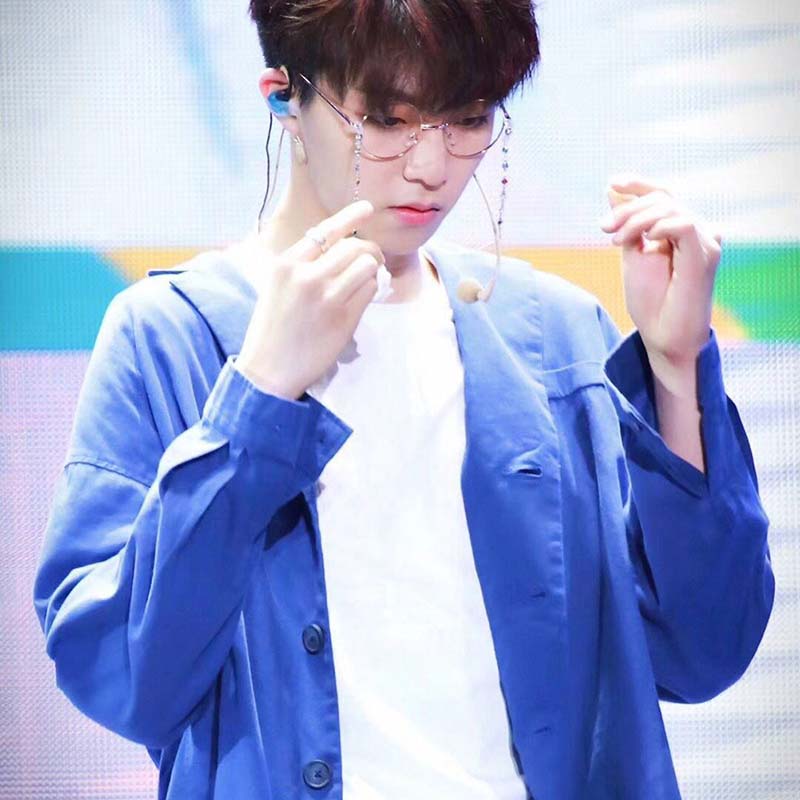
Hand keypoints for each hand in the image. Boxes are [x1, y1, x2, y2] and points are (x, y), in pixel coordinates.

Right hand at [236, 200, 383, 399]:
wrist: (269, 369)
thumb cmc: (273, 329)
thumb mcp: (278, 287)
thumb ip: (304, 266)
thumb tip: (344, 249)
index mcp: (286, 264)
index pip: (325, 230)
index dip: (350, 216)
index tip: (367, 208)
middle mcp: (306, 275)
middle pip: (354, 247)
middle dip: (370, 251)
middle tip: (373, 261)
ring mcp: (326, 297)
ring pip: (367, 265)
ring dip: (373, 270)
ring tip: (366, 281)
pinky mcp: (343, 318)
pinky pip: (369, 290)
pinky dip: (371, 290)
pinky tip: (361, 299)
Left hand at [600, 176, 721, 395]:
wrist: (662, 336)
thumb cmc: (650, 301)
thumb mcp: (631, 253)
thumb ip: (628, 223)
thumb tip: (613, 189)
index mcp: (680, 230)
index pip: (662, 195)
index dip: (638, 184)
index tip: (612, 182)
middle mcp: (698, 231)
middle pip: (662, 199)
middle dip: (628, 209)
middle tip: (604, 228)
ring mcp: (705, 241)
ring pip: (670, 208)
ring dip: (636, 220)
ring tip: (617, 241)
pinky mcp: (706, 255)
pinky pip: (684, 225)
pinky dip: (660, 227)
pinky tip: (644, 241)